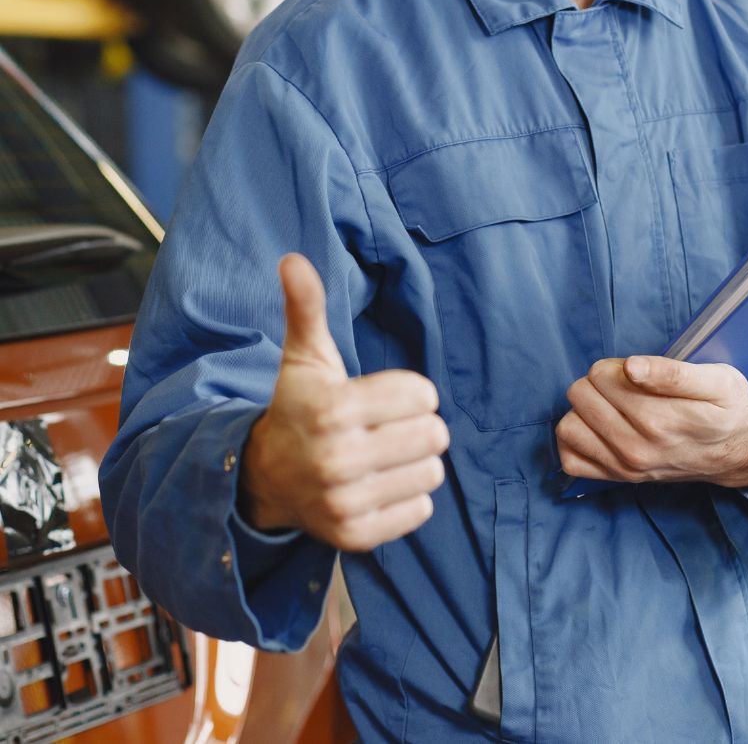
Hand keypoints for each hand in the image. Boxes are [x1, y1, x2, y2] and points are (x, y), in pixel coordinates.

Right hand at [239, 253, 448, 550]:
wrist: (265, 479)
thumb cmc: (299, 407)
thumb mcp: (305, 356)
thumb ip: (307, 306)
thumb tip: (292, 259)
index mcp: (333, 409)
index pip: (423, 395)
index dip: (412, 392)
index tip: (385, 397)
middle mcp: (337, 459)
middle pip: (434, 434)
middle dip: (419, 426)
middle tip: (389, 427)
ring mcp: (346, 502)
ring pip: (432, 472)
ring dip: (417, 461)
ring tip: (387, 455)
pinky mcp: (356, 536)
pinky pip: (420, 509)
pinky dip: (410, 496)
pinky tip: (382, 483)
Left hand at [555, 356, 747, 486]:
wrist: (737, 453)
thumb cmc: (726, 410)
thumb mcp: (718, 380)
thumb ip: (672, 372)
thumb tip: (630, 367)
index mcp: (660, 419)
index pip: (602, 376)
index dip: (616, 365)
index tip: (638, 373)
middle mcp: (637, 447)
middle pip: (581, 394)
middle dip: (600, 383)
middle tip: (628, 388)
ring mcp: (625, 467)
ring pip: (569, 425)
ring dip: (585, 410)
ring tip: (612, 406)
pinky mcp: (617, 478)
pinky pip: (570, 458)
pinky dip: (578, 439)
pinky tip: (598, 428)